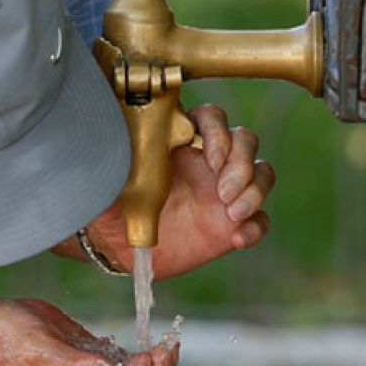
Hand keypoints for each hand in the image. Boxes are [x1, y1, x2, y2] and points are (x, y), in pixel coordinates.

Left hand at [84, 103, 275, 279]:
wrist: (119, 246)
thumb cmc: (116, 204)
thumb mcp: (110, 180)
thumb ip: (112, 161)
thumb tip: (103, 145)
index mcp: (182, 142)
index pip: (212, 118)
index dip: (218, 132)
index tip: (209, 158)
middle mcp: (208, 161)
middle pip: (246, 141)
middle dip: (241, 163)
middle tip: (223, 192)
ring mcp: (225, 191)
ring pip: (262, 173)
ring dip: (255, 190)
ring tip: (232, 214)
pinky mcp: (233, 223)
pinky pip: (261, 219)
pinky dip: (256, 226)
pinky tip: (238, 239)